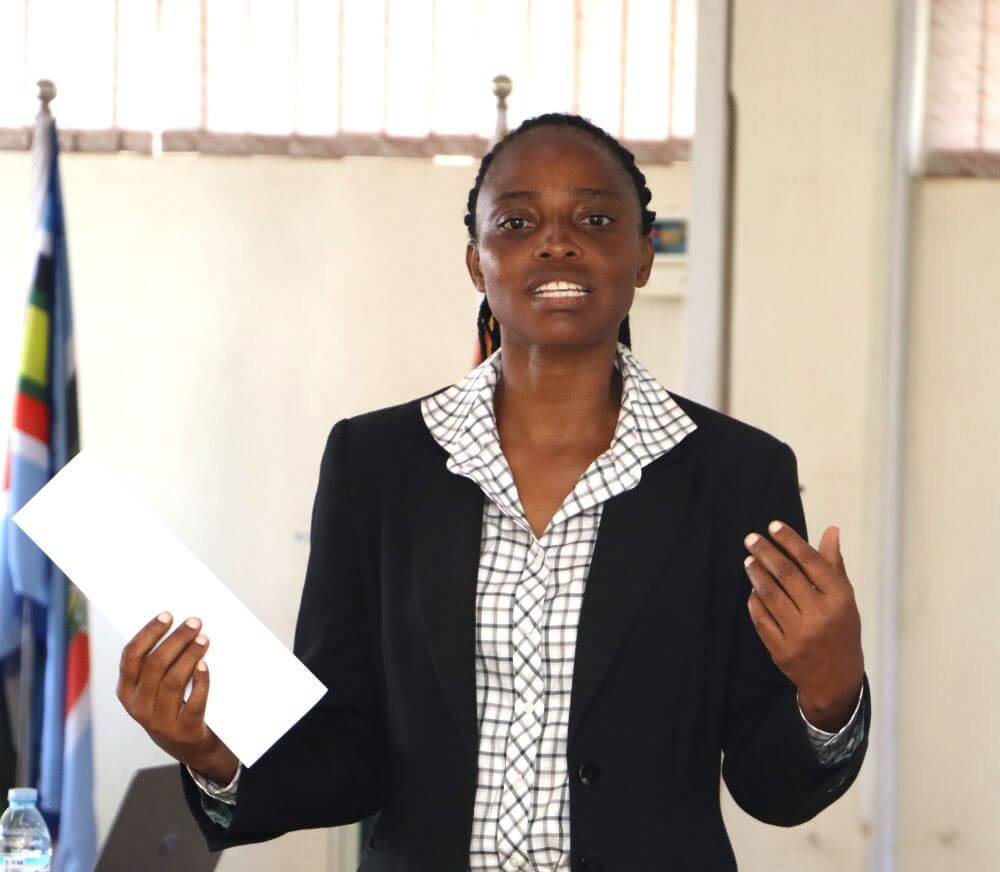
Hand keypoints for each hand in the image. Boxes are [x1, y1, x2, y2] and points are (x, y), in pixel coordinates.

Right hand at [116, 612, 238, 782]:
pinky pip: (194, 702)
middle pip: (155, 664)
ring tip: (204, 639)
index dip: (149, 633)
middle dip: (176, 639)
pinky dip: (200, 682)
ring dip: (190, 655)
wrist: (189, 746)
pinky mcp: (184, 731)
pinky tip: (205, 666)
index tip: (168, 615)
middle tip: (195, 622)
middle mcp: (138, 707)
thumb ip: (159, 662)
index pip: (131, 656)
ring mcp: (160, 722)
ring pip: (173, 680)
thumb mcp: (155, 688)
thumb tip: (178, 624)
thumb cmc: (173, 705)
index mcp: (126, 691)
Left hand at [743, 522, 863, 731]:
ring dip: (756, 573)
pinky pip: (761, 618)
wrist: (836, 680)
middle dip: (766, 552)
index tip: (773, 525)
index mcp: (840, 599)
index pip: (811, 562)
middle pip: (786, 575)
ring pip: (770, 594)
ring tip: (749, 560)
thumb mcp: (845, 598)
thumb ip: (833, 565)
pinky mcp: (781, 649)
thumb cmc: (841, 629)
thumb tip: (831, 530)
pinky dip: (754, 600)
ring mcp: (799, 634)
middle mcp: (820, 616)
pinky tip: (753, 588)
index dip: (790, 541)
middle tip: (751, 538)